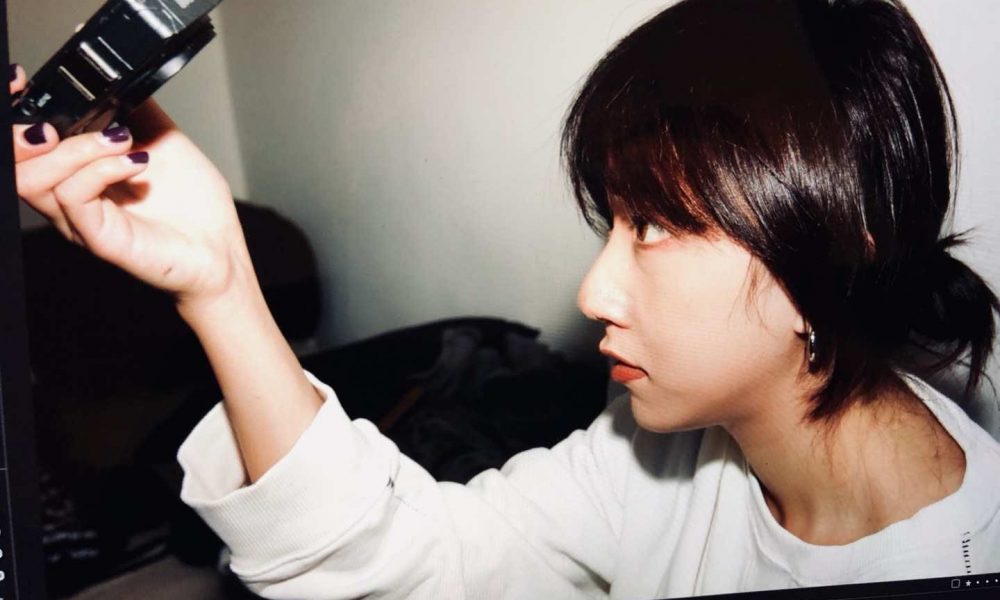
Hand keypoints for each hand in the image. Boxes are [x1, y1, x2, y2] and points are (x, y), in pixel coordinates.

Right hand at [11, 64, 253, 307]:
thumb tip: (120, 77)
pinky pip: (74, 197)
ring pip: (35, 179)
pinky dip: (99, 169)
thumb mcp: (163, 142)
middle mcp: (70, 200)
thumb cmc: (194, 207)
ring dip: (75, 147)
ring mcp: (81, 221)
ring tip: (119, 140)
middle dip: (28, 131)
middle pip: (17, 163)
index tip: (27, 83)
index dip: (17, 117)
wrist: (221, 251)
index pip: (23, 147)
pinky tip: (133, 162)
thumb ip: (135, 112)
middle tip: (68, 121)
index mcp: (76, 175)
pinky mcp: (100, 239)